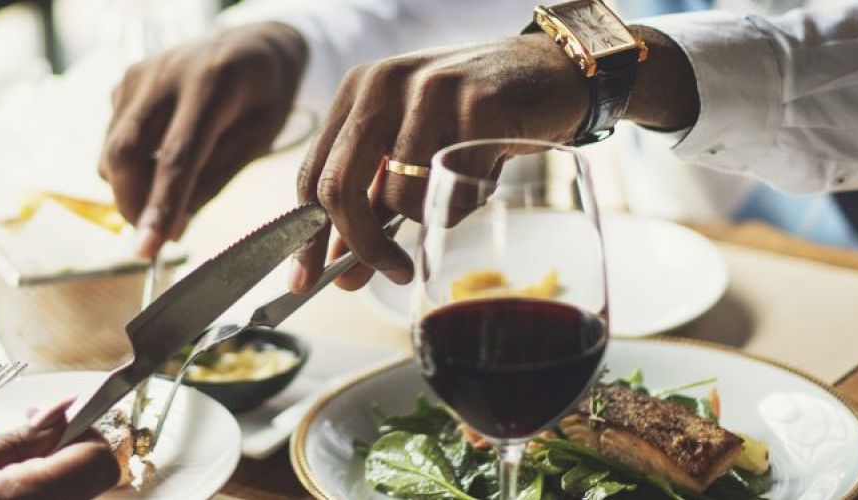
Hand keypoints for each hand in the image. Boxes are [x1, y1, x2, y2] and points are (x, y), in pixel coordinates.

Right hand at [0, 398, 121, 499]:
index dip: (85, 431)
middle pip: (92, 478)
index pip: (97, 461)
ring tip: (12, 461)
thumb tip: (62, 410)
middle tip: (31, 430)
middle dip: (70, 446)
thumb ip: (16, 440)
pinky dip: (43, 486)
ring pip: (76, 492)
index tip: (58, 418)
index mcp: (25, 498)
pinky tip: (9, 483)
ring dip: (56, 467)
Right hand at [101, 21, 308, 258]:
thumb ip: (213, 181)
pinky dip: (129, 165)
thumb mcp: (257, 140)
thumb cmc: (265, 94)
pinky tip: (159, 161)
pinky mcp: (125, 82)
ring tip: (166, 194)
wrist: (254, 42)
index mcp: (212, 85)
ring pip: (111, 150)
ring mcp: (140, 75)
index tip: (147, 250)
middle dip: (132, 204)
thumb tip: (172, 228)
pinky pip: (112, 137)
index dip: (159, 207)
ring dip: (130, 188)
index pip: (176, 157)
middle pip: (124, 153)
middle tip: (155, 234)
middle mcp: (166, 74)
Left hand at [292, 34, 588, 291]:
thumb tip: (344, 272)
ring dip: (432, 213)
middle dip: (360, 245)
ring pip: (401, 196)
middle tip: (389, 272)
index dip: (306, 236)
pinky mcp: (478, 106)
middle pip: (339, 188)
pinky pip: (455, 190)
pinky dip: (468, 200)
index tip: (306, 281)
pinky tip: (485, 171)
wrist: (551, 74)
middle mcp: (383, 84)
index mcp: (358, 91)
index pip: (312, 174)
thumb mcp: (411, 149)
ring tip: (459, 185)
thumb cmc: (474, 117)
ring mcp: (429, 91)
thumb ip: (374, 202)